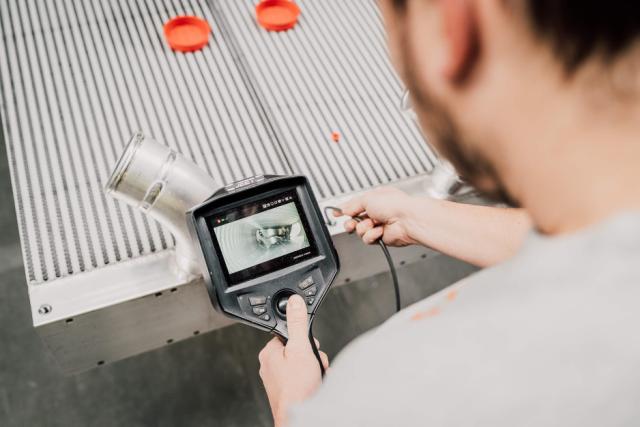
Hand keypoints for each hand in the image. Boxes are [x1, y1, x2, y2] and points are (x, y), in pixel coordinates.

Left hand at [258, 295, 328, 426]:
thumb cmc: (297, 388)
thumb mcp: (301, 348)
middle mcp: (269, 365)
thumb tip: (294, 302)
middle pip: (297, 349)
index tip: (310, 347)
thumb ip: (297, 323)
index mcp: (269, 352)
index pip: (289, 334)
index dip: (303, 339)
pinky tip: (312, 385)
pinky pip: (300, 377)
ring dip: (312, 368)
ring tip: (314, 376)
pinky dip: (310, 379)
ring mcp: (276, 379)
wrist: (300, 415)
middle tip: (313, 364)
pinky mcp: (284, 390)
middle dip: (310, 356)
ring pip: (300, 364)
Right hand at [338, 186, 418, 245]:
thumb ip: (352, 205)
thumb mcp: (367, 198)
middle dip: (351, 222)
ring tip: (371, 224)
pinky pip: (367, 238)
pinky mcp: (380, 237)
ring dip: (363, 228)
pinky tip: (379, 231)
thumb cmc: (394, 205)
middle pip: (355, 220)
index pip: (355, 205)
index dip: (345, 209)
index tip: (336, 213)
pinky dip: (371, 235)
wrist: (407, 220)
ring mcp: (378, 225)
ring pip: (359, 231)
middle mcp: (376, 212)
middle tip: (350, 223)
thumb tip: (342, 209)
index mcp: (374, 199)